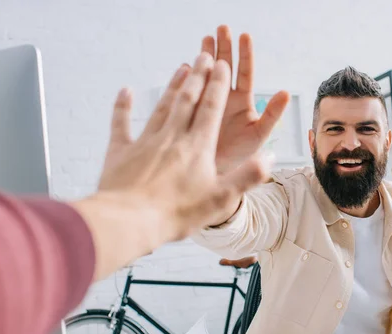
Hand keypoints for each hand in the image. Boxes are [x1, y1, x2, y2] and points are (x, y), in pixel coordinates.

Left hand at [77, 53, 271, 279]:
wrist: (130, 221)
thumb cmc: (177, 213)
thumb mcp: (221, 199)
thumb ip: (248, 176)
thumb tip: (270, 157)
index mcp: (197, 147)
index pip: (210, 108)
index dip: (217, 85)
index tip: (222, 65)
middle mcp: (172, 137)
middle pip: (187, 99)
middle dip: (197, 76)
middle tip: (203, 54)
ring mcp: (144, 141)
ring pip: (162, 106)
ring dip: (172, 86)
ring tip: (181, 67)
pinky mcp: (120, 152)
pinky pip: (121, 123)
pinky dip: (123, 106)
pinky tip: (126, 91)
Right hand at [201, 25, 289, 172]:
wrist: (217, 177)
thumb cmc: (242, 159)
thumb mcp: (259, 135)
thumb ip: (272, 114)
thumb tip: (286, 92)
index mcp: (243, 103)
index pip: (245, 74)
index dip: (244, 55)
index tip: (244, 35)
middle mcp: (225, 99)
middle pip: (225, 68)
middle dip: (224, 47)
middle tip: (221, 29)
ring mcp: (207, 103)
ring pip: (207, 74)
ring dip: (206, 56)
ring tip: (206, 38)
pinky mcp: (192, 112)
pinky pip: (190, 90)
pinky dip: (188, 77)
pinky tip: (186, 65)